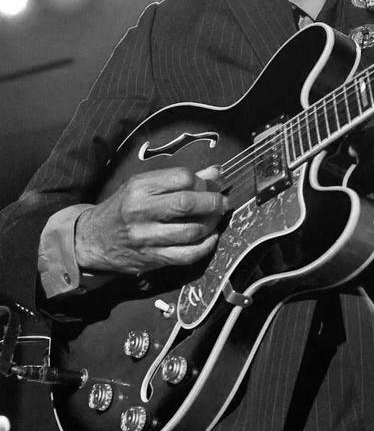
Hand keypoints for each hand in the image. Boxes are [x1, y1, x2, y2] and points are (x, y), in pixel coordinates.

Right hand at [75, 166, 229, 274]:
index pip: (182, 177)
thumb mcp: (144, 186)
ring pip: (191, 231)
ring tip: (216, 219)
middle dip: (213, 202)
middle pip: (187, 204)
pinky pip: (187, 255)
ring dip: (212, 224)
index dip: (202, 182)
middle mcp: (141, 211)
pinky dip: (206, 246)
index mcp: (140, 187)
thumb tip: (217, 172)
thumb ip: (180, 179)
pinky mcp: (152, 257)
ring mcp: (146, 237)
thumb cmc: (124, 207)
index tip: (208, 186)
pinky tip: (210, 237)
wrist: (92, 239)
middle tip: (223, 202)